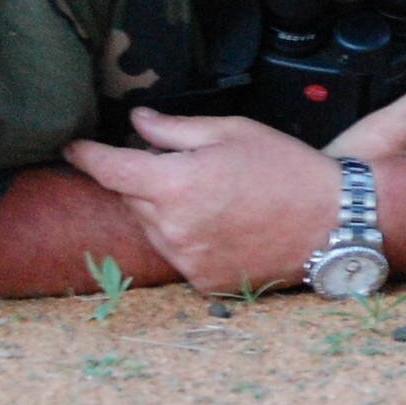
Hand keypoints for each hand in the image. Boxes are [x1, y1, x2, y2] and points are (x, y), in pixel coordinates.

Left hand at [63, 110, 336, 293]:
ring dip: (166, 210)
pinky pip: (178, 254)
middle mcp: (172, 229)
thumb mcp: (232, 132)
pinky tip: (226, 225)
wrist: (334, 222)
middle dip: (147, 179)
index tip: (71, 147)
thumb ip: (175, 129)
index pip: (110, 169)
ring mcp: (187, 261)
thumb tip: (137, 122)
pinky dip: (189, 238)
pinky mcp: (204, 282)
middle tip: (190, 167)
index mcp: (175, 185)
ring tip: (216, 197)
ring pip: (153, 228)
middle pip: (132, 198)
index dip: (86, 156)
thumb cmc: (286, 169)